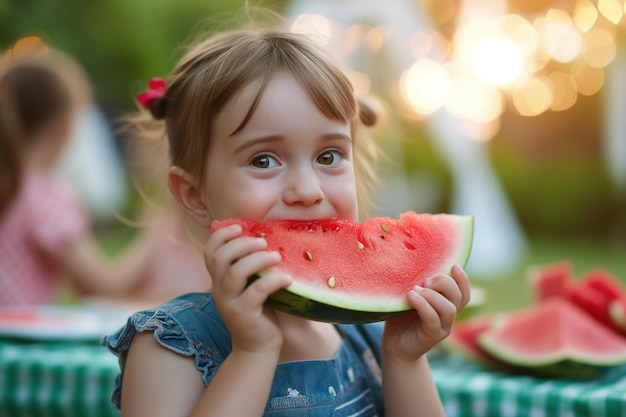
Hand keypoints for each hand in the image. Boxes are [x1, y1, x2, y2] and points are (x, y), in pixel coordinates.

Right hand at [203, 224, 291, 353]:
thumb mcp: (249, 286)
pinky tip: (288, 279)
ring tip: (277, 257)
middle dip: (242, 244)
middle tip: (263, 242)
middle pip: (220, 258)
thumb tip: (265, 238)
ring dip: (258, 260)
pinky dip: (274, 281)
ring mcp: (230, 304)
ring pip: (236, 273)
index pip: (210, 252)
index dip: (222, 236)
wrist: (257, 348)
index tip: (241, 227)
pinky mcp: (244, 315)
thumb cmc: (258, 311)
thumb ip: (249, 267)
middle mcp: (219, 290)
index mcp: (219, 280)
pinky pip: (257, 292)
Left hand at [382, 265, 469, 362]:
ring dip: (432, 295)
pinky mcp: (432, 337)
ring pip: (449, 309)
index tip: (454, 266)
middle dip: (444, 283)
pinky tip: (411, 297)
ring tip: (415, 290)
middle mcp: (448, 318)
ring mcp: (442, 328)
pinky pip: (433, 319)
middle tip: (424, 281)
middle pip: (458, 297)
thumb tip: (413, 266)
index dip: (463, 280)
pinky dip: (423, 305)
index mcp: (446, 306)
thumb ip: (418, 286)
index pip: (464, 293)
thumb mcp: (410, 299)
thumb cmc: (401, 319)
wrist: (395, 346)